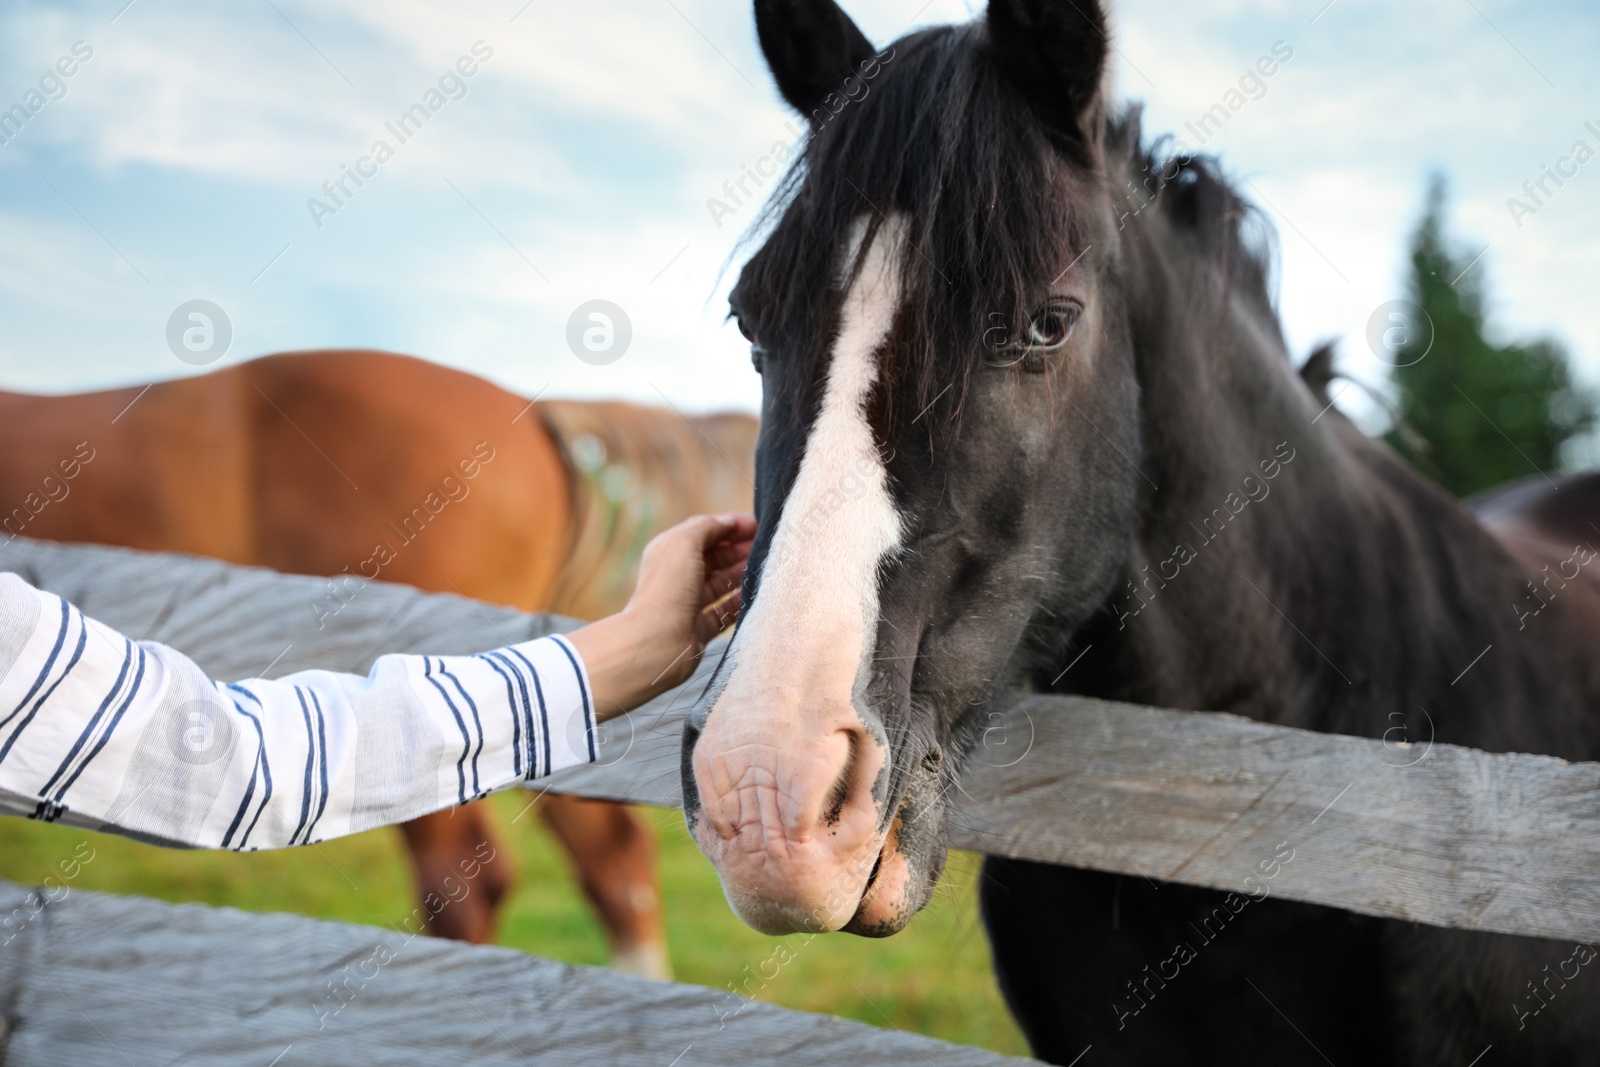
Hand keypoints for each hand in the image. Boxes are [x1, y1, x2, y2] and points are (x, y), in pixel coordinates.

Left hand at [565, 513, 755, 720]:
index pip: (706, 532)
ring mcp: (689, 603)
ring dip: (744, 573)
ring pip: (722, 583)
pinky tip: (759, 594)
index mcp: (671, 550)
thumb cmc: (668, 588)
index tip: (760, 525)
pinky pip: (725, 611)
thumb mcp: (684, 543)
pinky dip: (741, 602)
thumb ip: (708, 527)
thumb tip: (729, 521)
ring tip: (769, 567)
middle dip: (741, 548)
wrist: (656, 642)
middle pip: (716, 557)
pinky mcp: (700, 628)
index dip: (732, 526)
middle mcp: (679, 575)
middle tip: (770, 546)